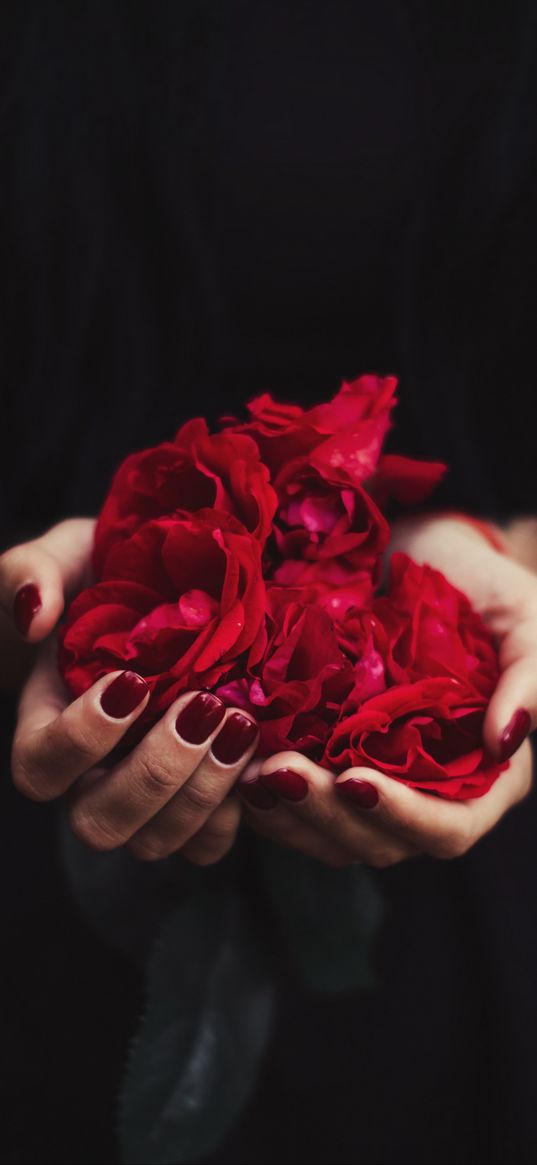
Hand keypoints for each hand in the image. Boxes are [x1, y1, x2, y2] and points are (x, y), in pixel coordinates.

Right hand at [2, 521, 256, 864]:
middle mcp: (90, 775)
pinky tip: (259, 756)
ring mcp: (143, 799)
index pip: (40, 766)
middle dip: (155, 773)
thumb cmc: (104, 574)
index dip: (82, 740)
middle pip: (98, 823)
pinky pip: (207, 845)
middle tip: (204, 704)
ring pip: (155, 843)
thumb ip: (31, 572)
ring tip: (242, 723)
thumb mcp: (66, 555)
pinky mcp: (195, 806)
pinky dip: (235, 814)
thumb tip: (34, 613)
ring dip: (202, 792)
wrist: (164, 594)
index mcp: (46, 723)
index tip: (132, 680)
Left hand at [237, 514, 535, 865]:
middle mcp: (430, 794)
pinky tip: (235, 764)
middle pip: (380, 843)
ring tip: (247, 772)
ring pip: (330, 835)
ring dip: (286, 815)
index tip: (353, 780)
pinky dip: (267, 798)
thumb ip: (529, 677)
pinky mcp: (331, 765)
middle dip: (325, 815)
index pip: (448, 828)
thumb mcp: (524, 618)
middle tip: (276, 771)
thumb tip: (505, 738)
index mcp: (486, 777)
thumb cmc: (481, 586)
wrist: (420, 552)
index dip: (402, 817)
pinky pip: (298, 806)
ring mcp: (377, 783)